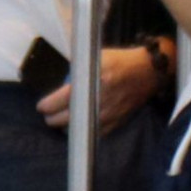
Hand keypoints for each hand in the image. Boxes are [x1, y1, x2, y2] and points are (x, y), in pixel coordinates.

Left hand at [36, 45, 160, 131]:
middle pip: (62, 121)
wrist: (148, 72)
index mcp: (89, 83)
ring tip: (62, 119)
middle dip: (51, 118)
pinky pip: (92, 133)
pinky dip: (83, 129)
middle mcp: (96, 102)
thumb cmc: (121, 61)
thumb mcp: (96, 57)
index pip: (57, 102)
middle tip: (49, 114)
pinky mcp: (114, 123)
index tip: (42, 106)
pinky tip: (80, 123)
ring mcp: (105, 116)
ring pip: (75, 130)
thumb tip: (58, 75)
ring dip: (66, 126)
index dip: (45, 106)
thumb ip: (77, 68)